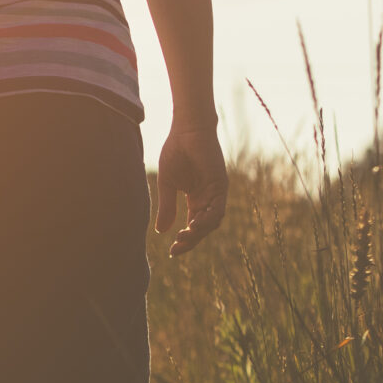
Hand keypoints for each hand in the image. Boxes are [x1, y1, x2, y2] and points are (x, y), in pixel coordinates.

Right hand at [155, 120, 227, 255]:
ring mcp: (215, 193)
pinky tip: (194, 224)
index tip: (172, 252)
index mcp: (195, 199)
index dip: (184, 240)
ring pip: (212, 221)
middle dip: (191, 241)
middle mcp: (208, 199)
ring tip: (184, 237)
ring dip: (199, 232)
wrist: (187, 131)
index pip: (192, 226)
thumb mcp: (167, 184)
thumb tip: (161, 231)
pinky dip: (207, 219)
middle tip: (176, 249)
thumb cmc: (175, 152)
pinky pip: (217, 209)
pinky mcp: (220, 185)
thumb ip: (167, 207)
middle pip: (203, 228)